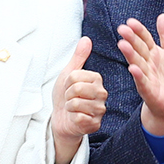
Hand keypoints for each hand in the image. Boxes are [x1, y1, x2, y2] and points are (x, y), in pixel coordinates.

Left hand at [49, 36, 106, 163]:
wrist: (61, 119)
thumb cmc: (65, 96)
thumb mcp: (68, 74)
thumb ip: (78, 57)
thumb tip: (86, 39)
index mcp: (96, 80)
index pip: (75, 76)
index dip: (66, 83)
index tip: (69, 87)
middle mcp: (102, 94)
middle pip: (77, 88)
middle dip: (67, 94)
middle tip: (70, 98)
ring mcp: (100, 110)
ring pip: (77, 103)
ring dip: (69, 106)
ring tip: (72, 108)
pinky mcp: (95, 124)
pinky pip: (79, 117)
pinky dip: (72, 118)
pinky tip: (75, 118)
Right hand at [117, 14, 163, 134]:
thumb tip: (163, 15)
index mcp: (153, 54)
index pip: (145, 39)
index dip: (139, 31)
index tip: (130, 21)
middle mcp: (148, 64)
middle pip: (139, 49)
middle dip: (131, 39)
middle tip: (122, 29)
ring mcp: (147, 77)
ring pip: (138, 63)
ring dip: (130, 54)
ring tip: (123, 44)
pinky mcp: (149, 91)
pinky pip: (143, 82)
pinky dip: (138, 75)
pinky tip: (133, 68)